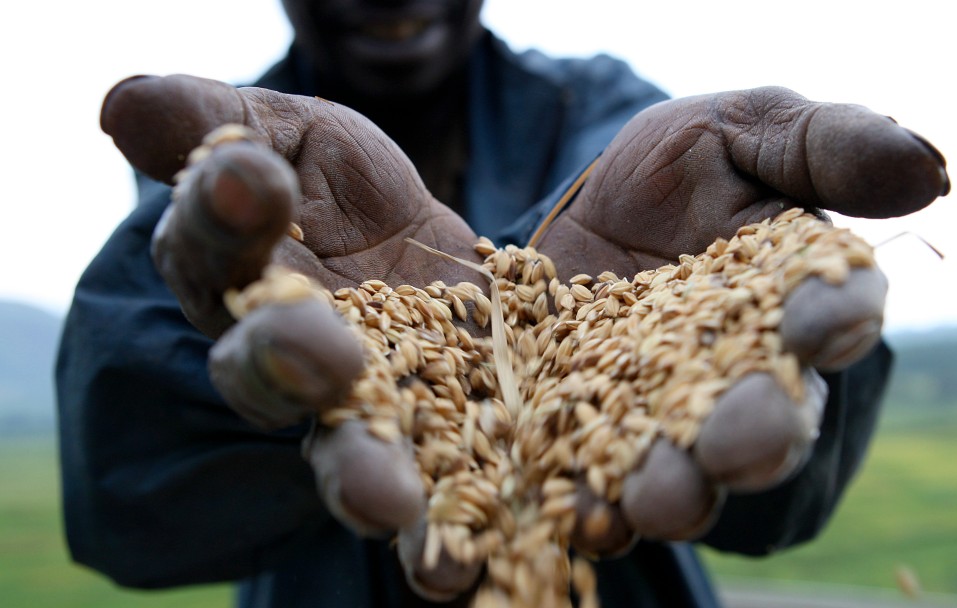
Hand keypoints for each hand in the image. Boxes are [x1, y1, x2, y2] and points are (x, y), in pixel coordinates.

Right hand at [101, 74, 482, 597]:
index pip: (214, 246)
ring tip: (384, 500)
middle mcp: (286, 357)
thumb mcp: (301, 137)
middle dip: (284, 360)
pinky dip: (438, 537)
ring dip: (359, 479)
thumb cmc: (348, 192)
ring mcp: (361, 413)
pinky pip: (431, 500)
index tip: (248, 177)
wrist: (438, 253)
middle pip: (264, 371)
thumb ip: (226, 124)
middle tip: (319, 352)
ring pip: (344, 452)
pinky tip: (456, 565)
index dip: (221, 212)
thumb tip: (123, 102)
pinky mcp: (435, 447)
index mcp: (242, 272)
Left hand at [534, 87, 948, 549]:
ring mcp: (679, 418)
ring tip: (659, 502)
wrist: (578, 212)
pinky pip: (607, 486)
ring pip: (695, 470)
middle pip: (773, 416)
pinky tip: (586, 516)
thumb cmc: (678, 168)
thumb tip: (931, 173)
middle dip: (760, 433)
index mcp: (800, 295)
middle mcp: (752, 374)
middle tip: (741, 445)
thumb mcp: (743, 126)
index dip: (837, 319)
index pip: (838, 311)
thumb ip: (829, 144)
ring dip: (680, 490)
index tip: (823, 322)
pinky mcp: (606, 441)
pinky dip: (598, 506)